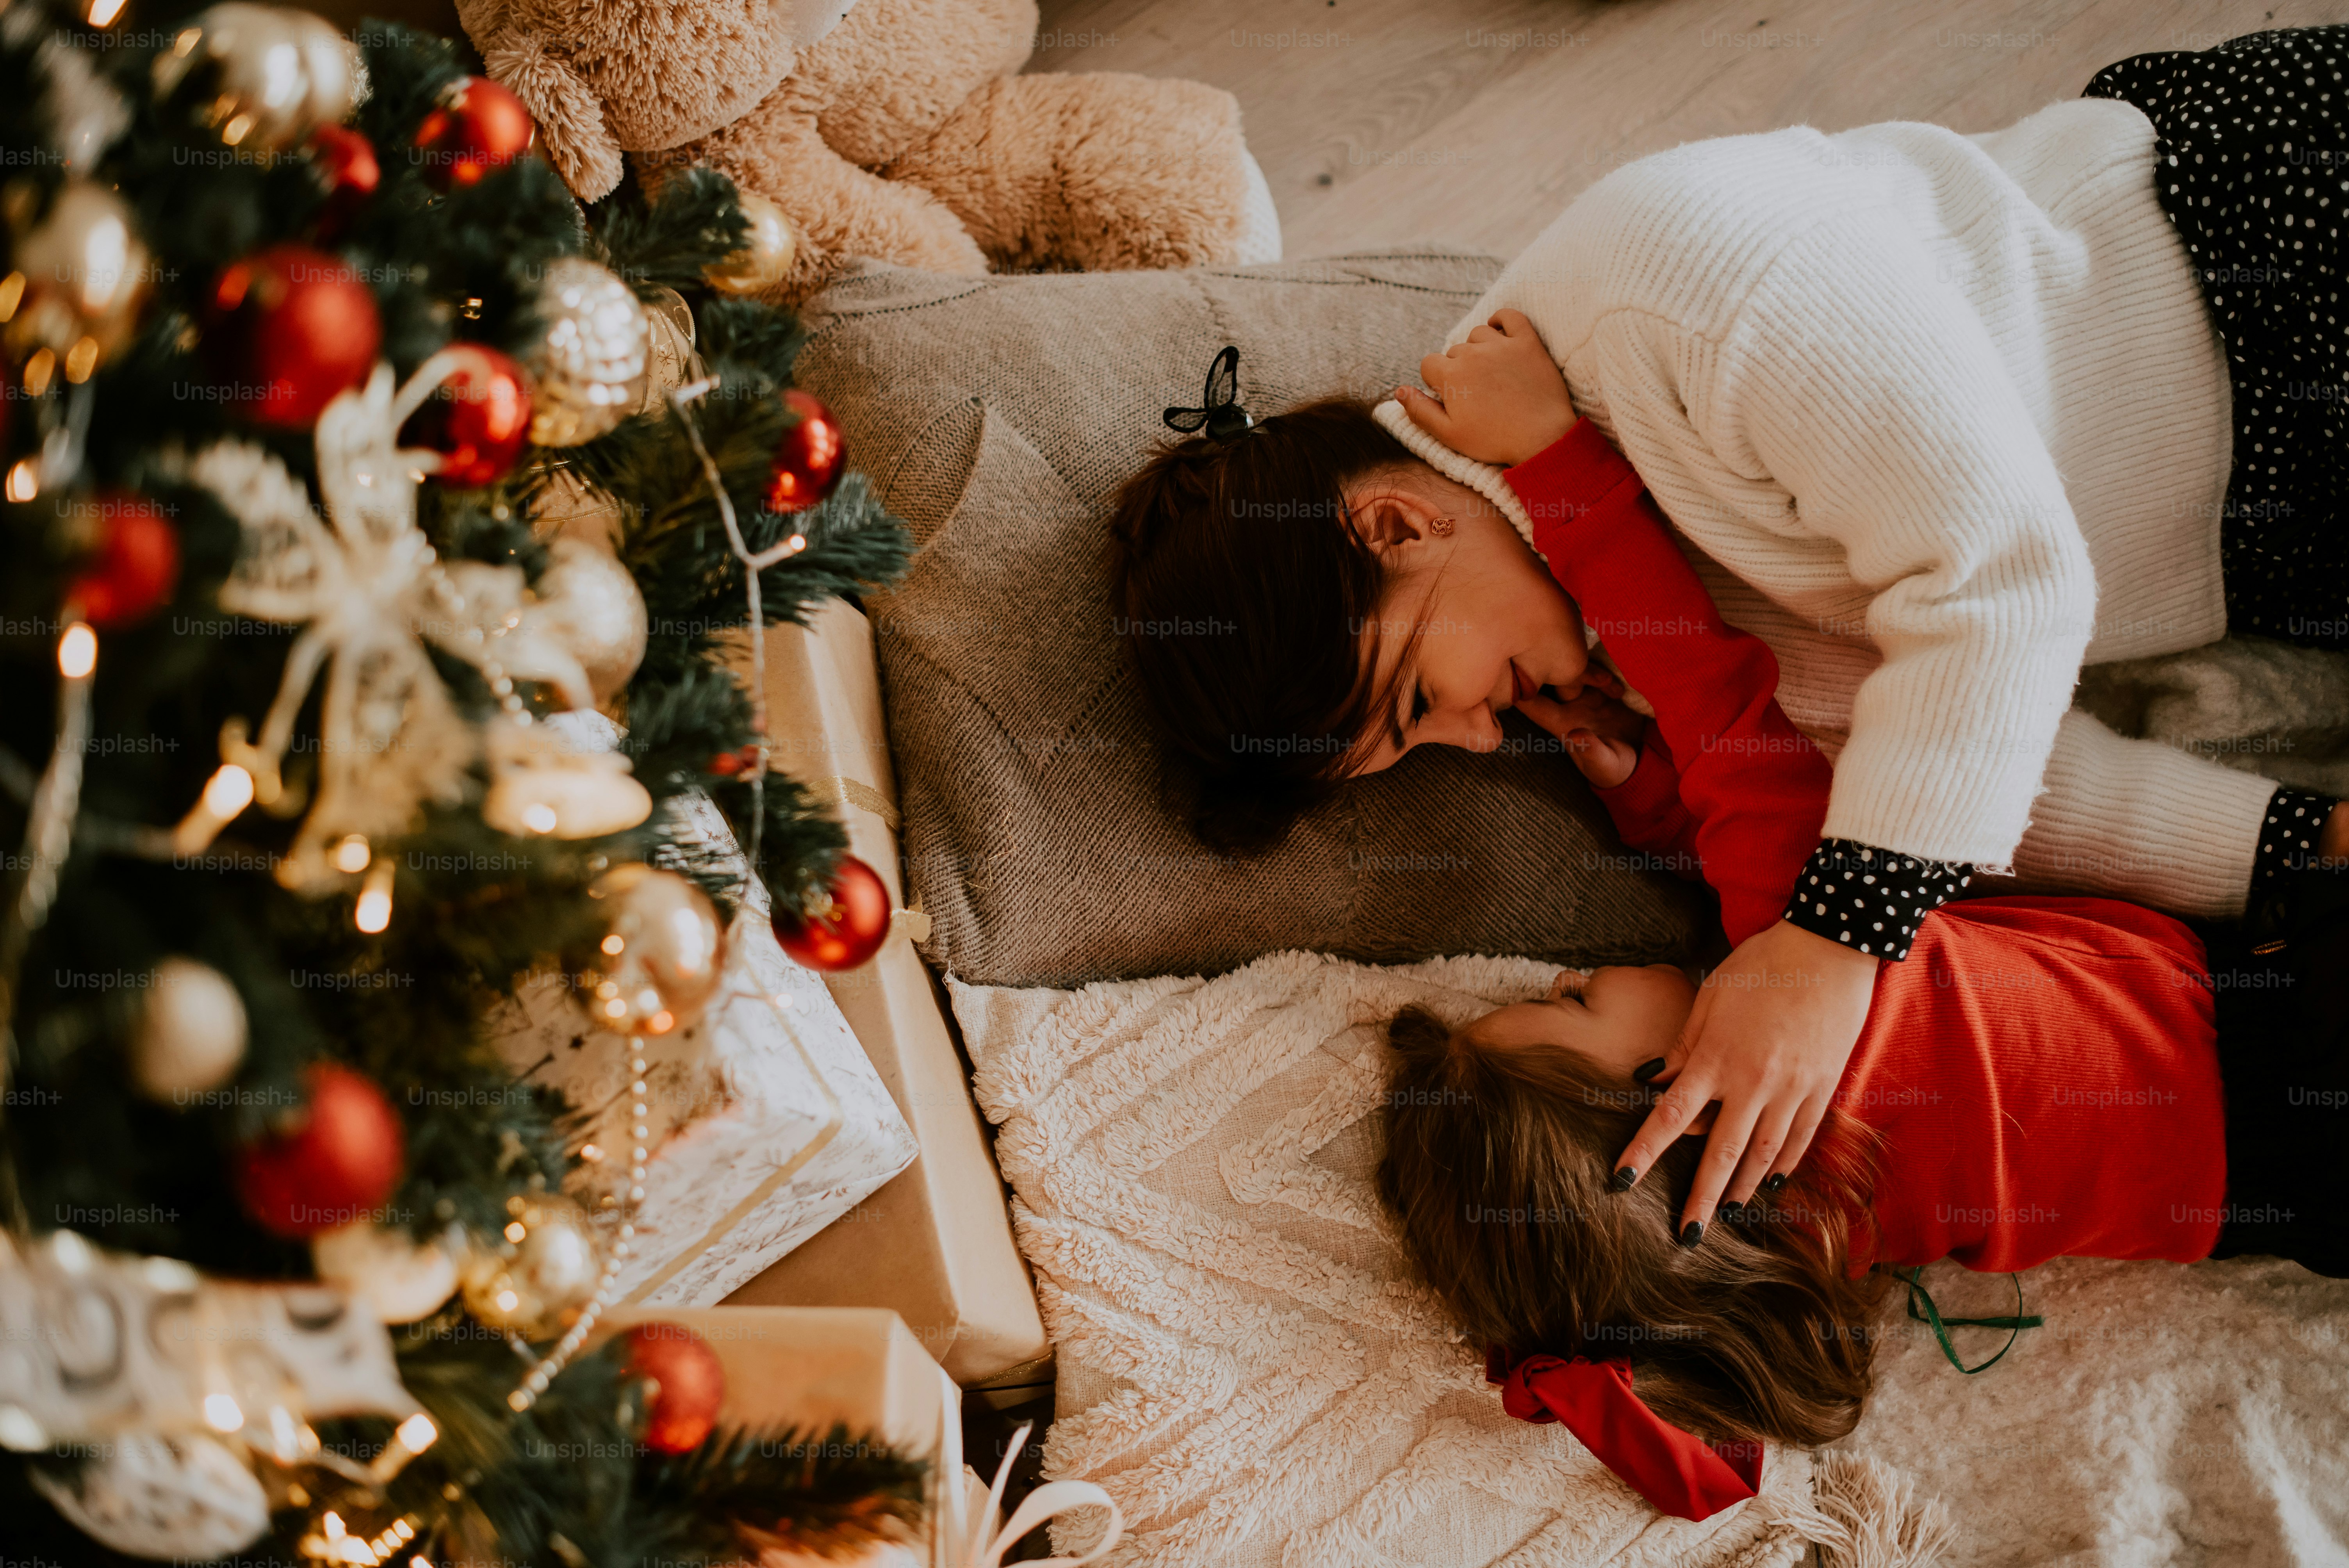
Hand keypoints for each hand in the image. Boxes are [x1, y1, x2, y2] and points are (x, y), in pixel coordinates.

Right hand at [1396, 308, 1576, 466]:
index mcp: (1451, 375)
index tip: (1450, 396)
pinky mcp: (1528, 342)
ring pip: (1478, 334)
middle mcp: (1473, 354)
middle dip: (1459, 368)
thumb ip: (1420, 412)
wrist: (1542, 439)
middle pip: (1454, 351)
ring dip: (1478, 348)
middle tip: (1476, 393)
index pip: (1429, 364)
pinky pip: (1510, 316)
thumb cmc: (1494, 440)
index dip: (1436, 382)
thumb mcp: (1449, 434)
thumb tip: (1399, 391)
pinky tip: (1499, 330)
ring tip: (1489, 370)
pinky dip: (1501, 320)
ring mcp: (1502, 345)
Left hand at [1518, 673, 1643, 787]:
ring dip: (1594, 672)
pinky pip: (1597, 668)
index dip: (1521, 686)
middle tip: (1604, 681)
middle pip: (1555, 677)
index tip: (1527, 668)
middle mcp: (1569, 705)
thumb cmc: (1613, 768)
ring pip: (1576, 668)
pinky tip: (1621, 687)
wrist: (1639, 759)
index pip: (1533, 704)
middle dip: (1571, 671)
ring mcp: (1586, 694)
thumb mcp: (1605, 765)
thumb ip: (1591, 751)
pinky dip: (1607, 670)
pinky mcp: (1604, 688)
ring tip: (1618, 691)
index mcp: (1561, 724)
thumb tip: (1574, 735)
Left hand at [1613, 921, 1878, 1242]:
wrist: (1830, 949)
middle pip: (1720, 1152)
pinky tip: (1768, 1182)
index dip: (1643, 1153)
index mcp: (1716, 1058)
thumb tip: (1649, 1082)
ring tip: (1725, 1217)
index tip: (1618, 1183)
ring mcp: (1793, 1088)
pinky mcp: (1823, 1087)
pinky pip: (1801, 1137)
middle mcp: (1753, 1081)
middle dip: (1700, 1198)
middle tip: (1685, 1238)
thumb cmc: (1761, 966)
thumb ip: (1682, 1047)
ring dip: (1741, 1189)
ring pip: (1763, 1153)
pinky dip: (1783, 1163)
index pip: (1670, 1116)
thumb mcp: (1710, 998)